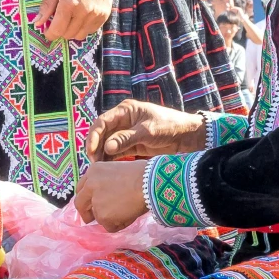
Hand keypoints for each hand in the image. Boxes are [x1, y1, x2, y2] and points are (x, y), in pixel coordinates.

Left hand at [38, 0, 116, 40]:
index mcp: (69, 4)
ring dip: (72, 31)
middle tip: (58, 20)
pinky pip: (91, 31)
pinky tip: (81, 17)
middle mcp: (84, 13)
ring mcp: (96, 15)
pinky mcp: (104, 16)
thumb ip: (47, 5)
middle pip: (67, 34)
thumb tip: (37, 23)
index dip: (49, 34)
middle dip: (59, 30)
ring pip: (79, 35)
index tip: (47, 30)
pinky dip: (83, 28)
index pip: (57, 30)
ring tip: (70, 19)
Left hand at [74, 159, 149, 230]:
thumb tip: (105, 196)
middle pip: (80, 204)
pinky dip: (119, 225)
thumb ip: (105, 182)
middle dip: (86, 213)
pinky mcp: (103, 216)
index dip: (86, 198)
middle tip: (92, 219)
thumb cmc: (142, 174)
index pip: (81, 188)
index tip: (90, 204)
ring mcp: (95, 202)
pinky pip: (109, 226)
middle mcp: (90, 186)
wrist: (150, 183)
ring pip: (98, 217)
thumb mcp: (117, 170)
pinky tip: (130, 215)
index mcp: (93, 171)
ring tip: (128, 211)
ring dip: (110, 218)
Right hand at [91, 99, 206, 160]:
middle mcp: (123, 121)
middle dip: (96, 147)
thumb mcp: (147, 131)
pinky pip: (116, 151)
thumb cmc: (169, 126)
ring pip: (107, 143)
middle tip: (94, 162)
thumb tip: (106, 147)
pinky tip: (107, 168)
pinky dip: (110, 159)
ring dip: (101, 154)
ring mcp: (126, 133)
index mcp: (125, 110)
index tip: (91, 150)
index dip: (94, 135)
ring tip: (98, 167)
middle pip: (102, 133)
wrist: (187, 136)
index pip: (102, 121)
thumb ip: (126, 138)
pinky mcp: (131, 145)